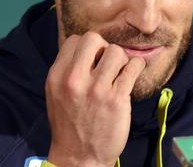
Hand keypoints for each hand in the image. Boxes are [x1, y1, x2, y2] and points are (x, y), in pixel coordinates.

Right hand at [45, 32, 145, 166]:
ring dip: (121, 61)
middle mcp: (74, 80)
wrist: (79, 157)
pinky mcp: (117, 99)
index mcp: (57, 76)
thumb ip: (67, 69)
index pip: (75, 40)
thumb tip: (86, 47)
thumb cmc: (70, 123)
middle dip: (104, 48)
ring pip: (116, 51)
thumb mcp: (56, 93)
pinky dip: (136, 68)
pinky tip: (131, 77)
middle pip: (94, 38)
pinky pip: (133, 67)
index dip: (88, 48)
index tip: (93, 61)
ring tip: (119, 75)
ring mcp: (96, 89)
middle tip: (107, 65)